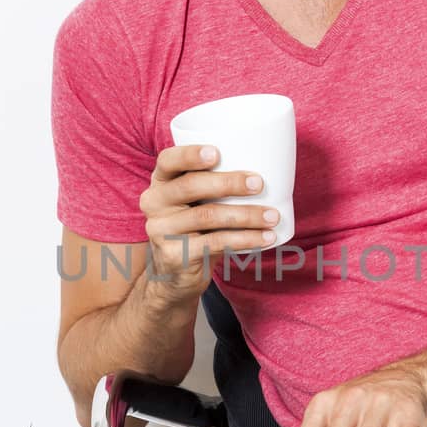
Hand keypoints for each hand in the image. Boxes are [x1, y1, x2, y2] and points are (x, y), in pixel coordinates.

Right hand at [138, 143, 280, 297]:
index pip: (168, 160)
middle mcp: (154, 203)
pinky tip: (265, 238)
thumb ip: (214, 184)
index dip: (190, 155)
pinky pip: (215, 243)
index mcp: (161, 182)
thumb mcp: (195, 202)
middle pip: (190, 186)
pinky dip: (245, 240)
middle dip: (228, 183)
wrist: (175, 273)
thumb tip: (268, 166)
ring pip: (207, 216)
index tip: (216, 153)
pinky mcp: (175, 255)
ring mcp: (161, 230)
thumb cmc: (196, 227)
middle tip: (258, 184)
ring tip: (272, 216)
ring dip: (246, 215)